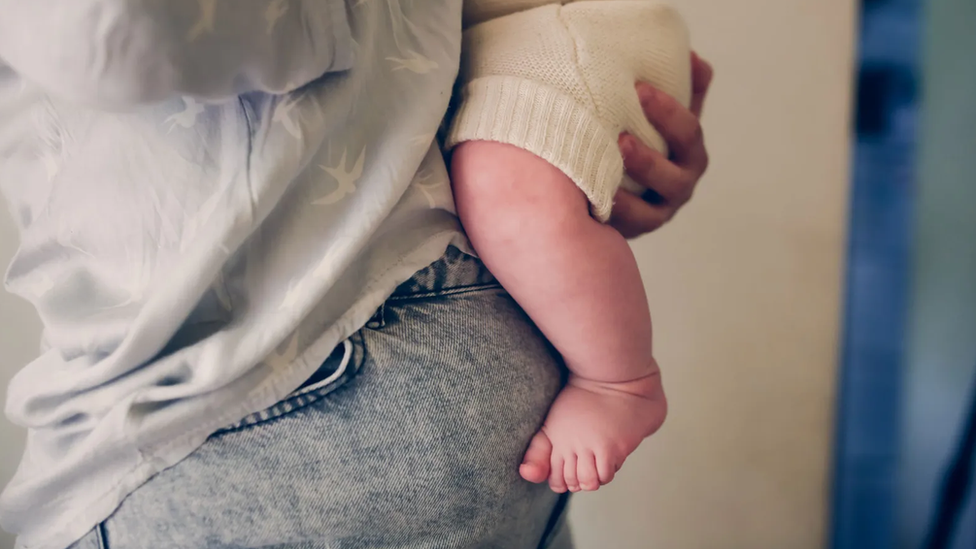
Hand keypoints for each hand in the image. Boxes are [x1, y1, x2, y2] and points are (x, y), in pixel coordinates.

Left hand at [610, 52, 713, 238]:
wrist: (629, 185)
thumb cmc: (647, 140)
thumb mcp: (665, 117)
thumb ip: (683, 90)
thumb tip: (695, 58)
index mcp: (690, 154)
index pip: (689, 134)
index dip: (669, 113)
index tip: (640, 90)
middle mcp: (680, 186)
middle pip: (674, 177)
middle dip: (649, 159)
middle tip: (621, 138)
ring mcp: (658, 214)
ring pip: (649, 212)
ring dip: (625, 199)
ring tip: (603, 179)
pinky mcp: (634, 232)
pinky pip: (624, 229)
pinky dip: (611, 216)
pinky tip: (589, 200)